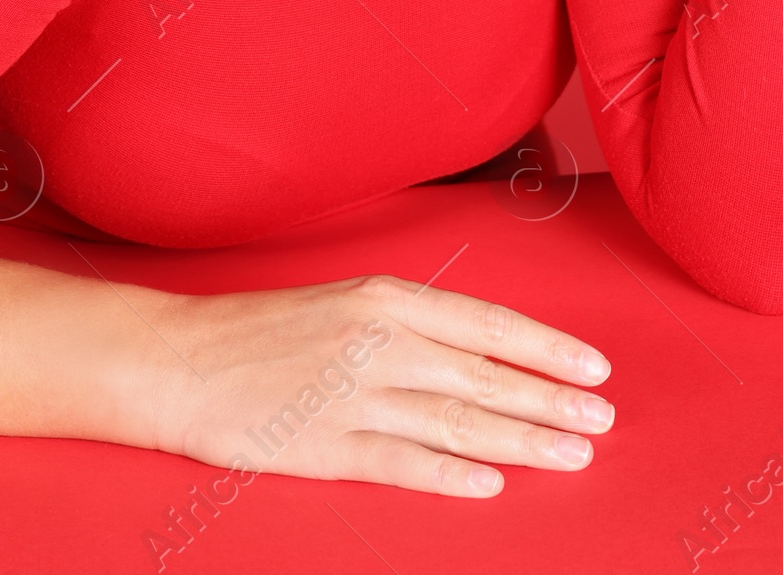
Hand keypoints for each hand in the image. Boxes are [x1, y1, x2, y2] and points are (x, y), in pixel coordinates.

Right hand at [143, 271, 613, 495]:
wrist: (177, 358)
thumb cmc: (260, 329)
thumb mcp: (341, 302)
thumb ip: (405, 324)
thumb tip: (476, 351)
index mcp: (383, 298)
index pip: (486, 323)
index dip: (546, 347)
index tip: (595, 365)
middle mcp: (377, 342)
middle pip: (484, 375)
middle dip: (551, 399)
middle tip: (604, 419)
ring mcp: (353, 396)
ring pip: (458, 419)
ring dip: (522, 440)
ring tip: (573, 454)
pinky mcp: (327, 447)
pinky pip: (403, 463)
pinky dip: (451, 474)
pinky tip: (491, 484)